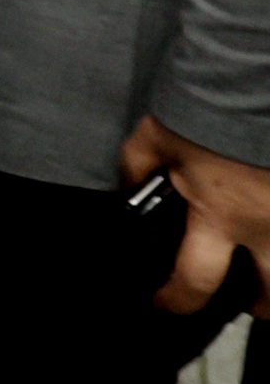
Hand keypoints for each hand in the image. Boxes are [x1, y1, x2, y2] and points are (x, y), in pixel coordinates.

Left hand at [122, 116, 269, 316]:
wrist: (250, 78)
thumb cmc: (202, 107)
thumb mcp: (154, 138)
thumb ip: (137, 168)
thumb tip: (128, 190)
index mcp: (221, 217)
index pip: (194, 280)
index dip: (175, 300)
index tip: (164, 302)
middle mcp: (266, 227)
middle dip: (260, 305)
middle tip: (250, 300)